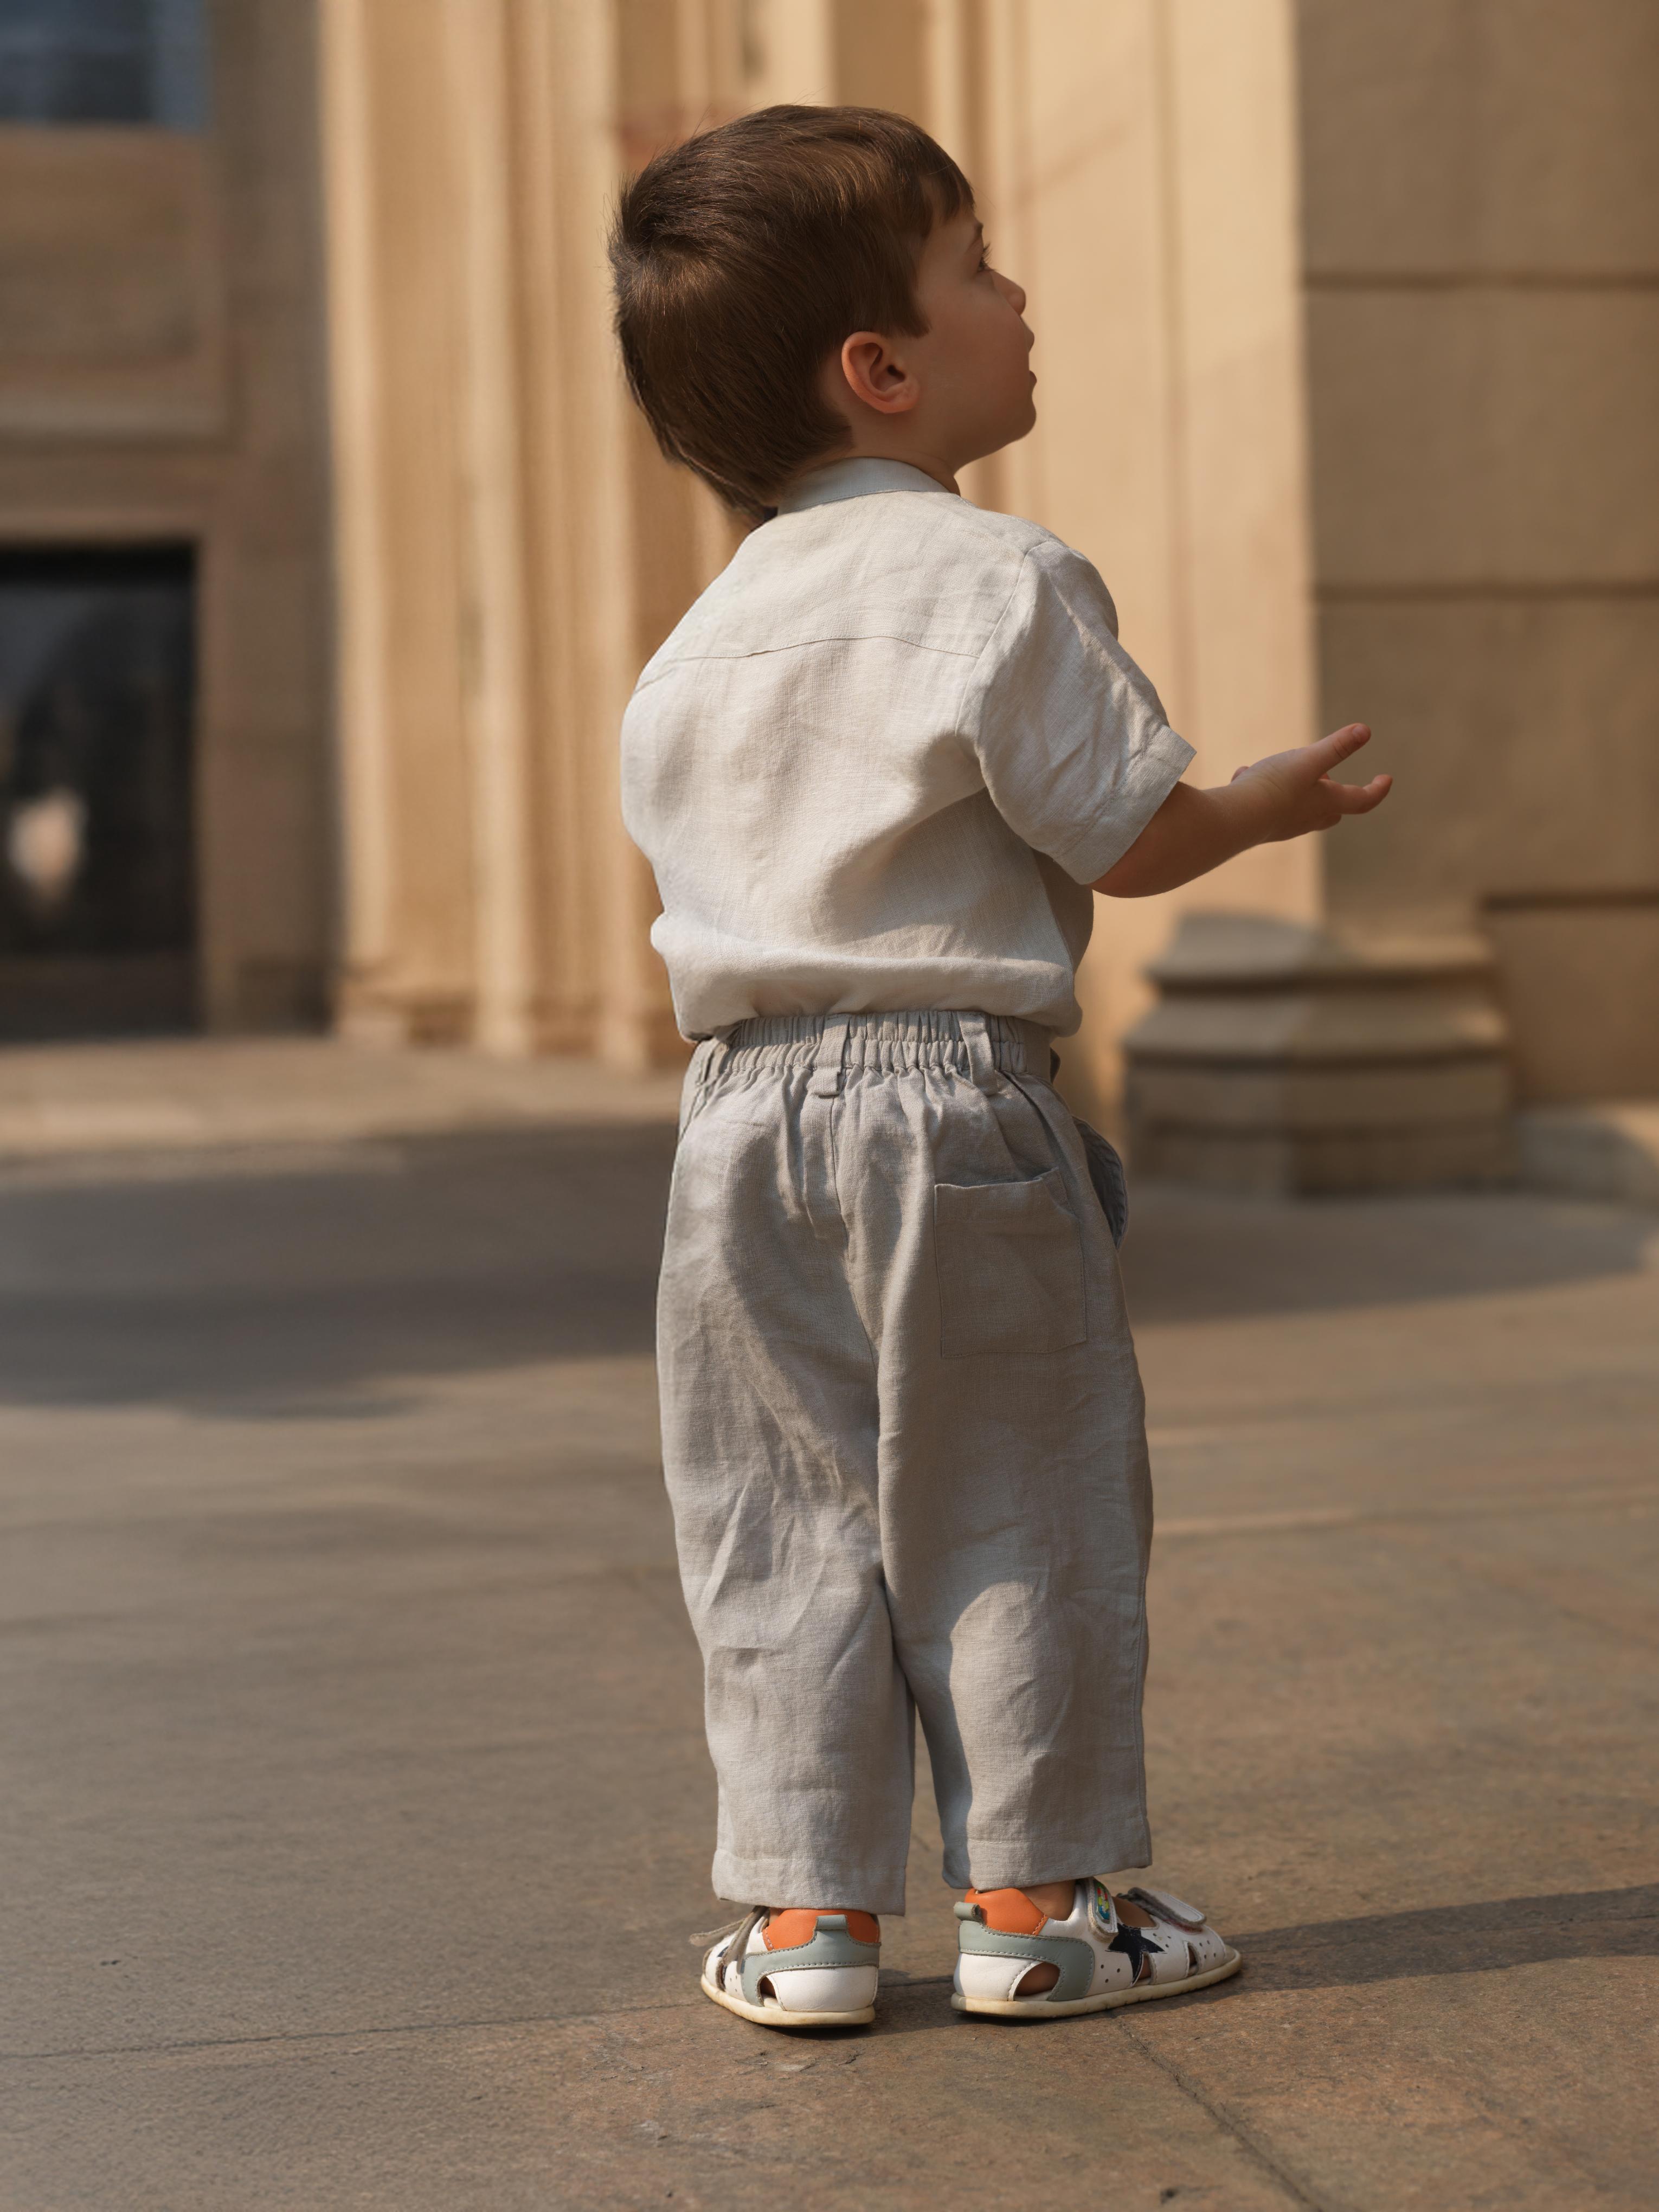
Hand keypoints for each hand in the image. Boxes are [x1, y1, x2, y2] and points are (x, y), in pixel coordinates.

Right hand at [1228, 723, 1391, 840]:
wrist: (1234, 820)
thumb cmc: (1274, 788)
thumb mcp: (1307, 760)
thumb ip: (1336, 746)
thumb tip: (1365, 730)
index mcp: (1326, 803)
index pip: (1362, 800)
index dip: (1377, 789)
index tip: (1386, 778)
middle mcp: (1308, 819)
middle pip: (1333, 812)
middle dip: (1333, 793)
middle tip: (1323, 774)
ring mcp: (1284, 826)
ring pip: (1299, 809)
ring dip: (1294, 788)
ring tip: (1276, 768)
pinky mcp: (1261, 828)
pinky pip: (1267, 807)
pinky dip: (1262, 790)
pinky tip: (1244, 777)